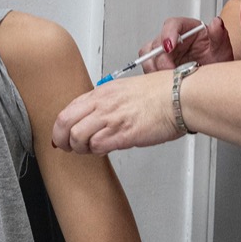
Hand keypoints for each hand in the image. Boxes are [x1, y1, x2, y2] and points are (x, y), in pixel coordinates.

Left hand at [52, 71, 180, 153]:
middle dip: (60, 139)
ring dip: (79, 148)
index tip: (61, 134)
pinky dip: (96, 151)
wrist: (180, 97)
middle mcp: (103, 103)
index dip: (60, 126)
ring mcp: (111, 118)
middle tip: (65, 147)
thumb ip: (110, 102)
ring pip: (77, 137)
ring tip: (88, 150)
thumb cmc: (162, 92)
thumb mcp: (127, 89)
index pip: (69, 108)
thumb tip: (100, 116)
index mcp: (103, 91)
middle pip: (64, 123)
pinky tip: (104, 150)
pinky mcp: (122, 134)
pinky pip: (97, 147)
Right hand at [139, 15, 233, 72]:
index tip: (169, 47)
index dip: (168, 34)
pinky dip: (154, 76)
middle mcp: (173, 39)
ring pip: (148, 56)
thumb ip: (219, 35)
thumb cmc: (217, 58)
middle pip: (157, 43)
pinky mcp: (159, 65)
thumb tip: (216, 23)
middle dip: (162, 59)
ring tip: (169, 80)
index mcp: (187, 29)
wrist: (215, 78)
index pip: (172, 24)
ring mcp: (164, 53)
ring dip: (155, 68)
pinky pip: (149, 68)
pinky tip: (166, 83)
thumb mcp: (222, 48)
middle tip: (172, 72)